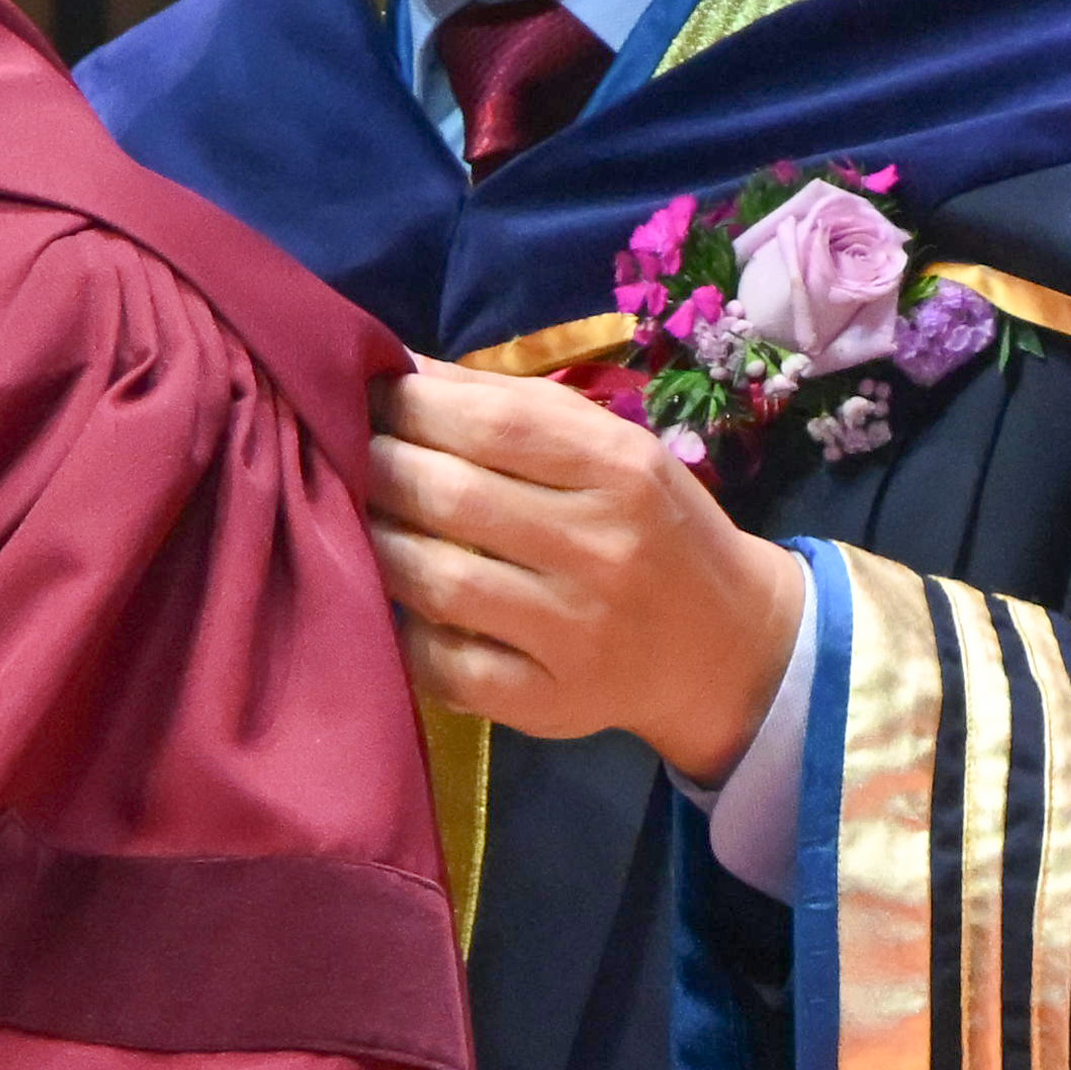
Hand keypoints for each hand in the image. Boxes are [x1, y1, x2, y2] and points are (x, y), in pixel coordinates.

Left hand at [372, 366, 804, 786]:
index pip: (495, 423)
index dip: (412, 405)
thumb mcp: (613, 449)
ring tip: (355, 519)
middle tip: (345, 454)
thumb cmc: (652, 528)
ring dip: (376, 542)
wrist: (724, 645)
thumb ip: (516, 407)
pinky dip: (402, 631)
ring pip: (439, 581)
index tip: (367, 395)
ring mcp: (576, 633)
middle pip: (455, 497)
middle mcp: (604, 550)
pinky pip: (445, 665)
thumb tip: (403, 368)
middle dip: (380, 466)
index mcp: (622, 472)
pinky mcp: (549, 701)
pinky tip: (394, 603)